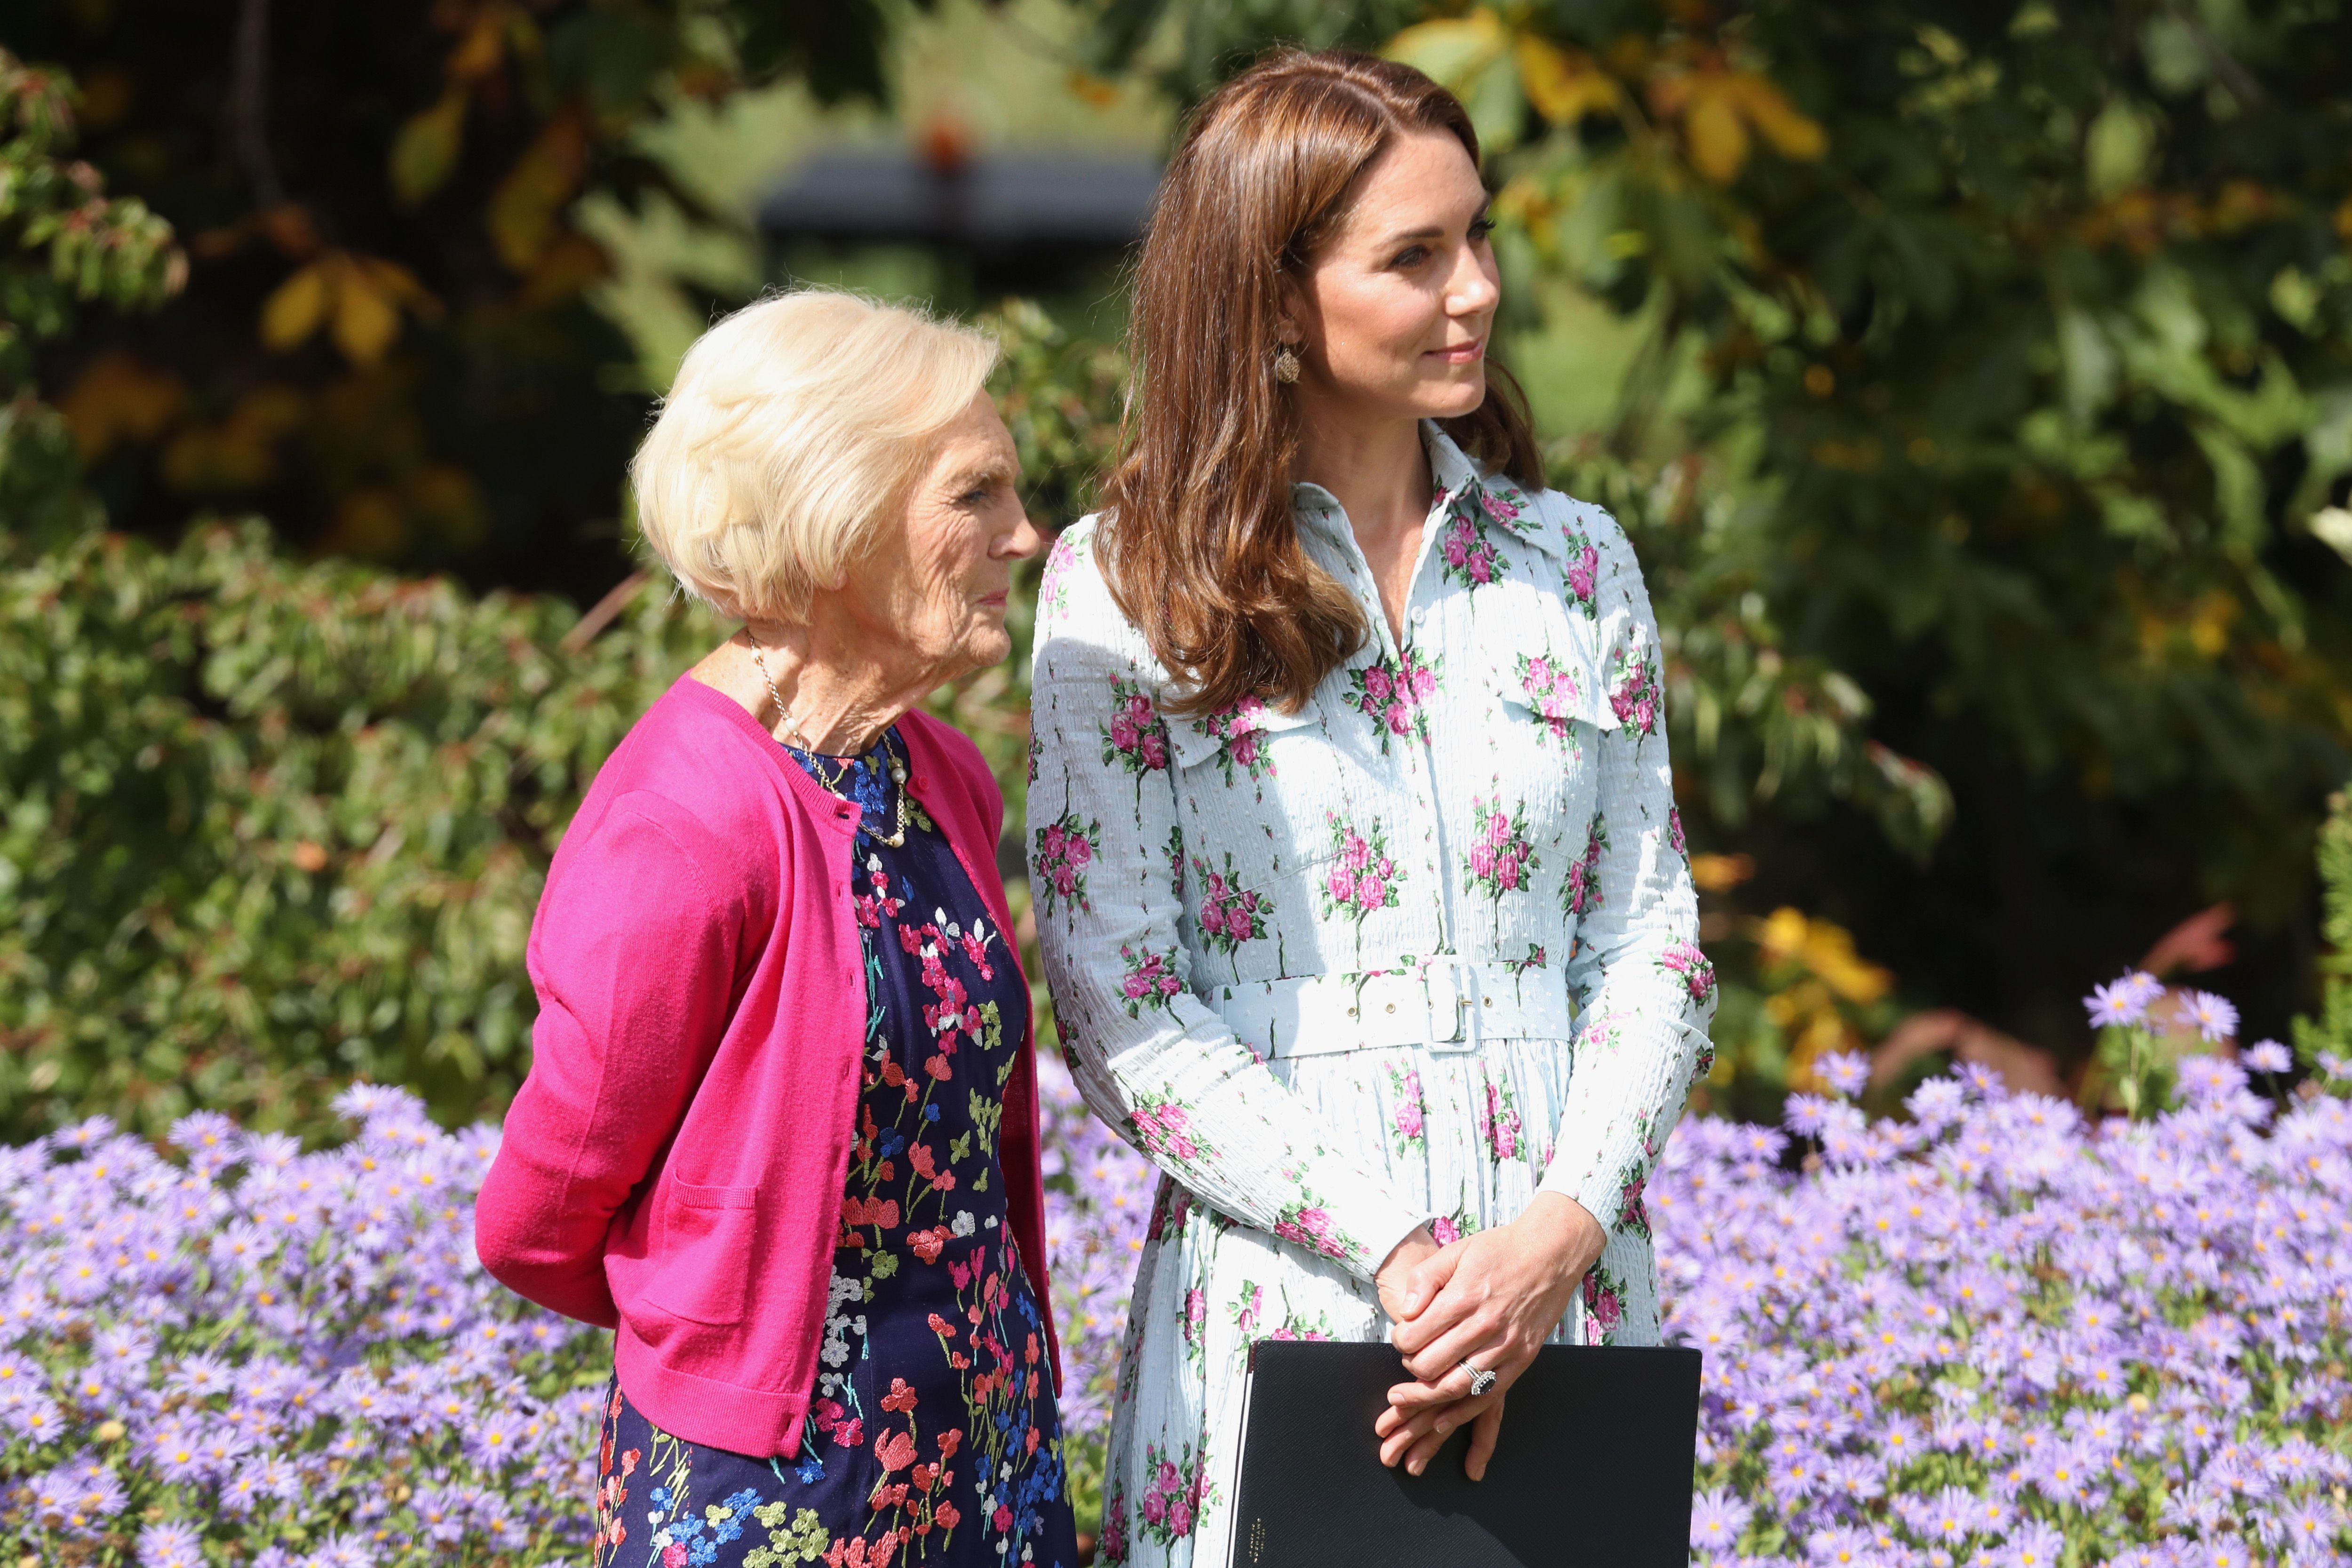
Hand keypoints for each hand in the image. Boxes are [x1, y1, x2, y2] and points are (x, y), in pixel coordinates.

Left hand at [1373, 1193, 1605, 1479]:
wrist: (1551, 1252)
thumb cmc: (1500, 1251)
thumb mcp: (1456, 1251)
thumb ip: (1424, 1279)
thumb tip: (1406, 1313)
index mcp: (1463, 1296)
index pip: (1415, 1336)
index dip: (1400, 1341)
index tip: (1401, 1338)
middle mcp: (1484, 1325)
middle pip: (1430, 1365)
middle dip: (1410, 1367)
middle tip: (1410, 1359)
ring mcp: (1506, 1345)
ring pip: (1456, 1386)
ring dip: (1426, 1396)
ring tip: (1407, 1397)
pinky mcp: (1522, 1359)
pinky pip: (1488, 1395)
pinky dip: (1461, 1412)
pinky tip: (1441, 1419)